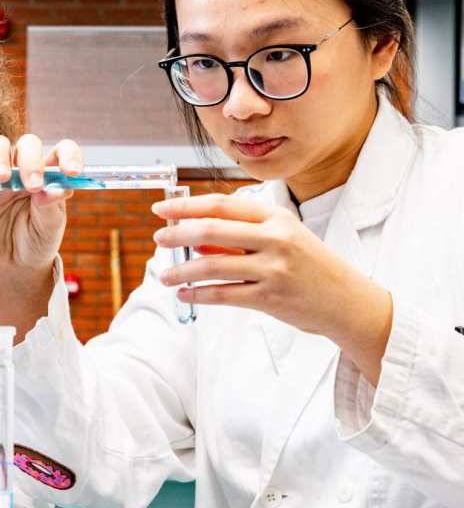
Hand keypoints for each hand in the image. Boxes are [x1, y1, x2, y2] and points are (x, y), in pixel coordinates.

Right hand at [0, 133, 81, 291]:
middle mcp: (24, 168)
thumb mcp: (50, 226)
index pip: (61, 151)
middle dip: (30, 161)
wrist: (16, 265)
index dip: (68, 155)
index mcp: (49, 174)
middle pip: (27, 145)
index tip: (72, 173)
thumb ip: (51, 206)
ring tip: (1, 178)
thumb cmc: (38, 240)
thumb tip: (52, 189)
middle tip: (32, 185)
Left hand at [152, 192, 392, 381]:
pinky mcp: (270, 297)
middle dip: (178, 234)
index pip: (222, 205)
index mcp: (276, 217)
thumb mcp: (283, 238)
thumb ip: (243, 235)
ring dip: (182, 270)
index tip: (161, 210)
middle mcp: (275, 238)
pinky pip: (222, 294)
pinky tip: (185, 294)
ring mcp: (273, 268)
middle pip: (212, 230)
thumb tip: (195, 236)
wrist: (348, 302)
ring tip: (164, 275)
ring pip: (212, 264)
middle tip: (158, 239)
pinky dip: (198, 294)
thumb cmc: (311, 267)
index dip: (187, 206)